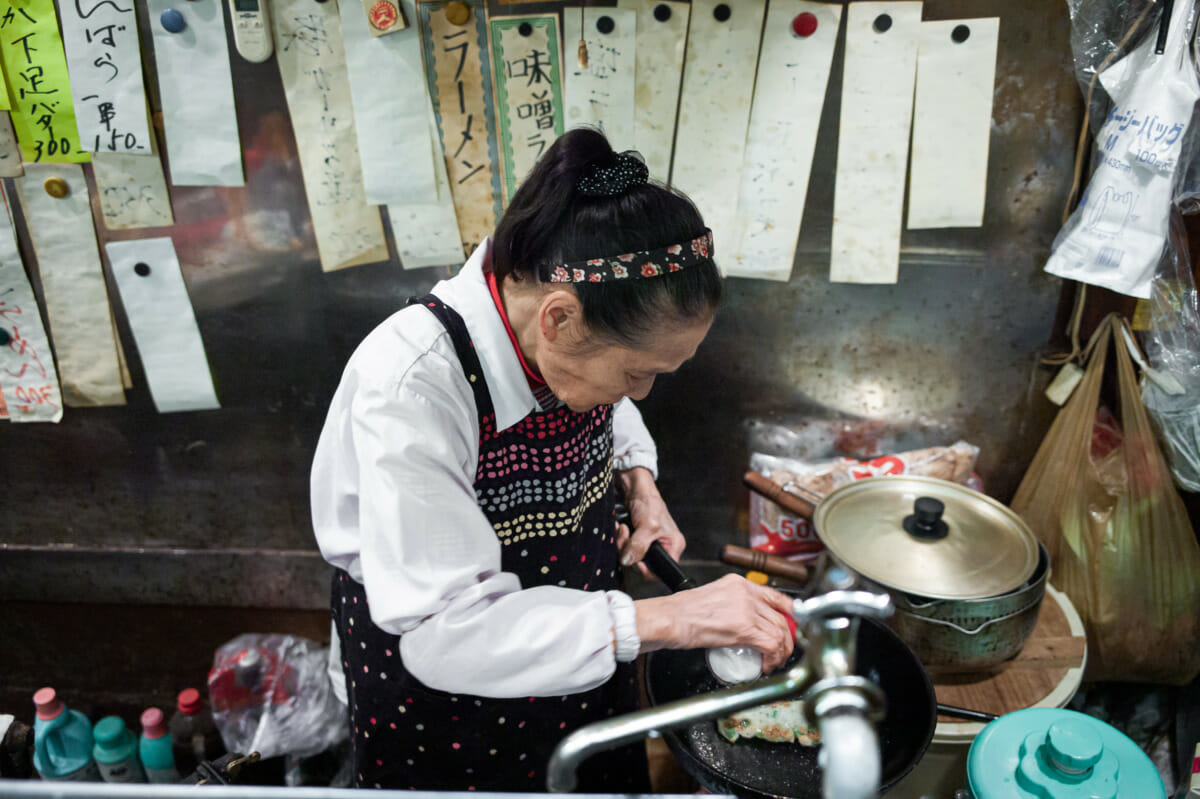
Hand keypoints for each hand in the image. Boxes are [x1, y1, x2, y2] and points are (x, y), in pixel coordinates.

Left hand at [615, 468, 685, 576]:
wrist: (635, 488)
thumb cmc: (650, 502)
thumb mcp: (647, 525)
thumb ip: (639, 546)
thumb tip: (628, 561)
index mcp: (673, 546)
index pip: (662, 571)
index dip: (647, 570)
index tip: (635, 560)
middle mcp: (662, 548)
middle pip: (643, 564)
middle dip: (630, 551)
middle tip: (626, 536)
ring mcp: (648, 544)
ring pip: (631, 556)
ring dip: (622, 543)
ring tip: (623, 528)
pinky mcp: (636, 540)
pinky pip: (625, 548)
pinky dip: (619, 538)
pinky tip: (620, 527)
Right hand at [634, 575, 795, 672]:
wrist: (671, 618)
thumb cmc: (682, 612)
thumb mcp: (712, 597)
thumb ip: (730, 603)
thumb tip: (740, 619)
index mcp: (739, 583)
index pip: (776, 595)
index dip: (790, 612)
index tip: (793, 624)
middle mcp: (746, 593)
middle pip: (780, 617)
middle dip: (786, 638)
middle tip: (781, 651)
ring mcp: (747, 609)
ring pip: (779, 632)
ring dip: (781, 651)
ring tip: (773, 661)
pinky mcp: (744, 628)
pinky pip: (770, 644)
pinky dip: (773, 657)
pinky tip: (765, 664)